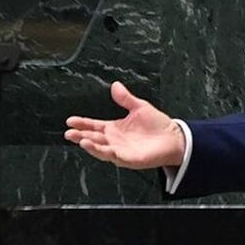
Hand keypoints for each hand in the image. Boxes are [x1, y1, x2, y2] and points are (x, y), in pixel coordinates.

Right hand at [64, 81, 185, 168]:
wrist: (175, 138)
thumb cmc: (158, 125)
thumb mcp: (139, 107)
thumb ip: (126, 98)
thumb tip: (115, 85)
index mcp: (114, 129)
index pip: (94, 126)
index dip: (82, 123)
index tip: (70, 120)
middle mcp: (114, 141)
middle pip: (93, 138)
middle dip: (80, 136)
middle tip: (69, 133)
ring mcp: (120, 151)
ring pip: (100, 149)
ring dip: (90, 145)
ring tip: (80, 140)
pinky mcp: (129, 159)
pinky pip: (114, 156)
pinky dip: (104, 152)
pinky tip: (97, 148)